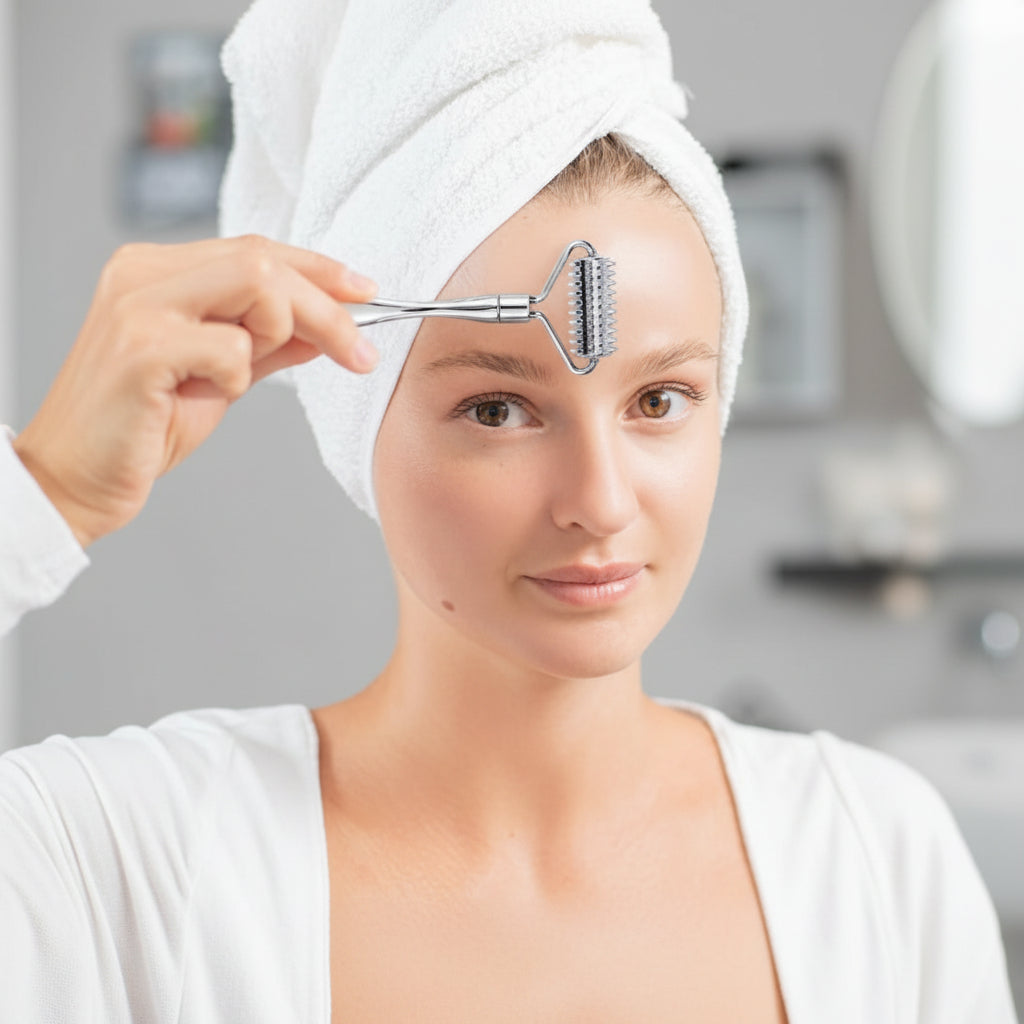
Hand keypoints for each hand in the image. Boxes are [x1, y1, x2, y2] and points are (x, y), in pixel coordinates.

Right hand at [12, 234, 378, 547]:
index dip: (319, 269)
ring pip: (257, 286)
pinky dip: (237, 376)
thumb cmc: (146, 425)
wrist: (79, 477)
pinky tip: (201, 395)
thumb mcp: (222, 374)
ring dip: (279, 336)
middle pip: (266, 261)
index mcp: (158, 270)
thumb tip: (331, 325)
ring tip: (238, 378)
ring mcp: (137, 305)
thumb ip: (269, 342)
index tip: (364, 293)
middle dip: (328, 309)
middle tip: (361, 353)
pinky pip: (231, 348)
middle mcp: (142, 272)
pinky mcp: (140, 348)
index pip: (257, 249)